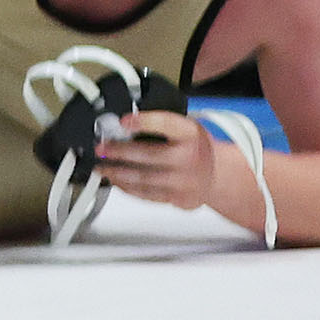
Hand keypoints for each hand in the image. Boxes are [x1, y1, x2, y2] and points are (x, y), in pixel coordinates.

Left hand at [88, 110, 218, 211]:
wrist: (218, 175)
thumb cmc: (196, 147)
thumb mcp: (185, 127)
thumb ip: (160, 125)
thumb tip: (123, 124)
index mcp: (190, 134)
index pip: (166, 124)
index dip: (143, 121)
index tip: (123, 120)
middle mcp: (189, 158)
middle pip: (148, 155)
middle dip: (118, 152)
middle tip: (101, 148)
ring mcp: (184, 182)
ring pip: (144, 179)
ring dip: (117, 173)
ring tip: (101, 167)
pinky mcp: (178, 199)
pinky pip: (147, 195)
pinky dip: (128, 187)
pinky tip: (116, 180)